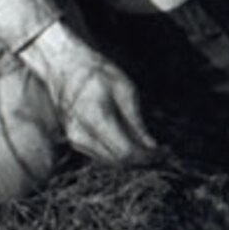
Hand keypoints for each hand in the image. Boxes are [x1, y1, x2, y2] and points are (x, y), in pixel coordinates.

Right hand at [52, 48, 159, 166]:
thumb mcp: (125, 88)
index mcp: (96, 118)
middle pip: (118, 161)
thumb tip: (150, 146)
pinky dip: (119, 154)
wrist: (65, 67)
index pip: (125, 152)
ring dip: (131, 160)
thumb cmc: (96, 73)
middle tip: (161, 152)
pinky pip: (102, 155)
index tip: (163, 152)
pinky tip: (132, 144)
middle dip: (142, 160)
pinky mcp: (75, 142)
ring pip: (110, 162)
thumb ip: (136, 121)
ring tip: (150, 149)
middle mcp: (82, 135)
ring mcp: (76, 140)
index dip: (146, 157)